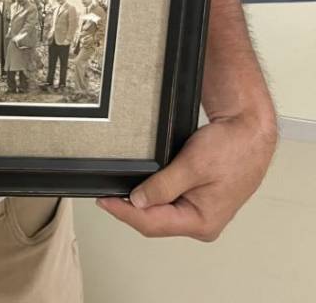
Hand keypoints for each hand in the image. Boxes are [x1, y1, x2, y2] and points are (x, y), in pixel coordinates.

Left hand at [96, 112, 276, 239]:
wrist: (250, 130)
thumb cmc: (233, 148)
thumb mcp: (192, 165)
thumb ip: (163, 186)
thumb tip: (138, 202)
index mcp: (202, 222)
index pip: (153, 224)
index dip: (125, 212)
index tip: (104, 201)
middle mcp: (201, 221)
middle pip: (156, 221)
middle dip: (130, 210)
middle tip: (106, 195)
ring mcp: (201, 210)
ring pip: (162, 211)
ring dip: (141, 202)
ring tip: (118, 191)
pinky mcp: (199, 196)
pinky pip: (170, 200)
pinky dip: (154, 193)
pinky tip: (141, 185)